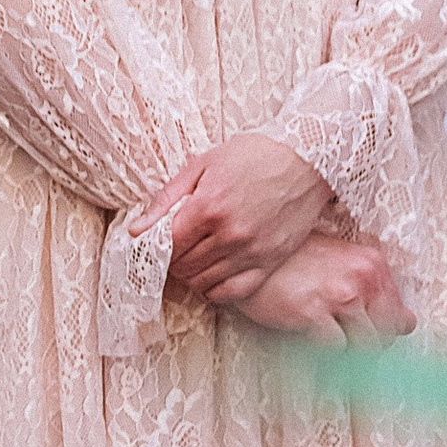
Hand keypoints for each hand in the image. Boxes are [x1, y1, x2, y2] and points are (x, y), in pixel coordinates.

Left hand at [152, 137, 331, 306]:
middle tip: (177, 251)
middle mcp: (229, 234)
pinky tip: (212, 278)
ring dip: (191, 276)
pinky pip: (233, 292)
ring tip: (193, 262)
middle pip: (184, 266)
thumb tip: (136, 228)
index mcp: (209, 207)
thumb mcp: (204, 164)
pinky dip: (215, 290)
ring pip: (204, 282)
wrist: (309, 158)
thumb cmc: (255, 155)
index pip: (169, 244)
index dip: (160, 245)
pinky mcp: (270, 262)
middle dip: (174, 261)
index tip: (162, 240)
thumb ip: (167, 198)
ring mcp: (251, 251)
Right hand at [226, 231, 413, 340]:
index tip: (368, 339)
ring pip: (364, 346)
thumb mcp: (342, 263)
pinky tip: (309, 341)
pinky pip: (334, 349)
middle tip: (344, 344)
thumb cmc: (294, 260)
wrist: (251, 255)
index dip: (386, 336)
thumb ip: (373, 288)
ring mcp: (339, 295)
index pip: (402, 319)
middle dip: (368, 348)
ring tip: (327, 343)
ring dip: (348, 353)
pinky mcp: (313, 312)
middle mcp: (362, 278)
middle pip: (386, 336)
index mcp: (373, 264)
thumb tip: (408, 323)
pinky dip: (324, 353)